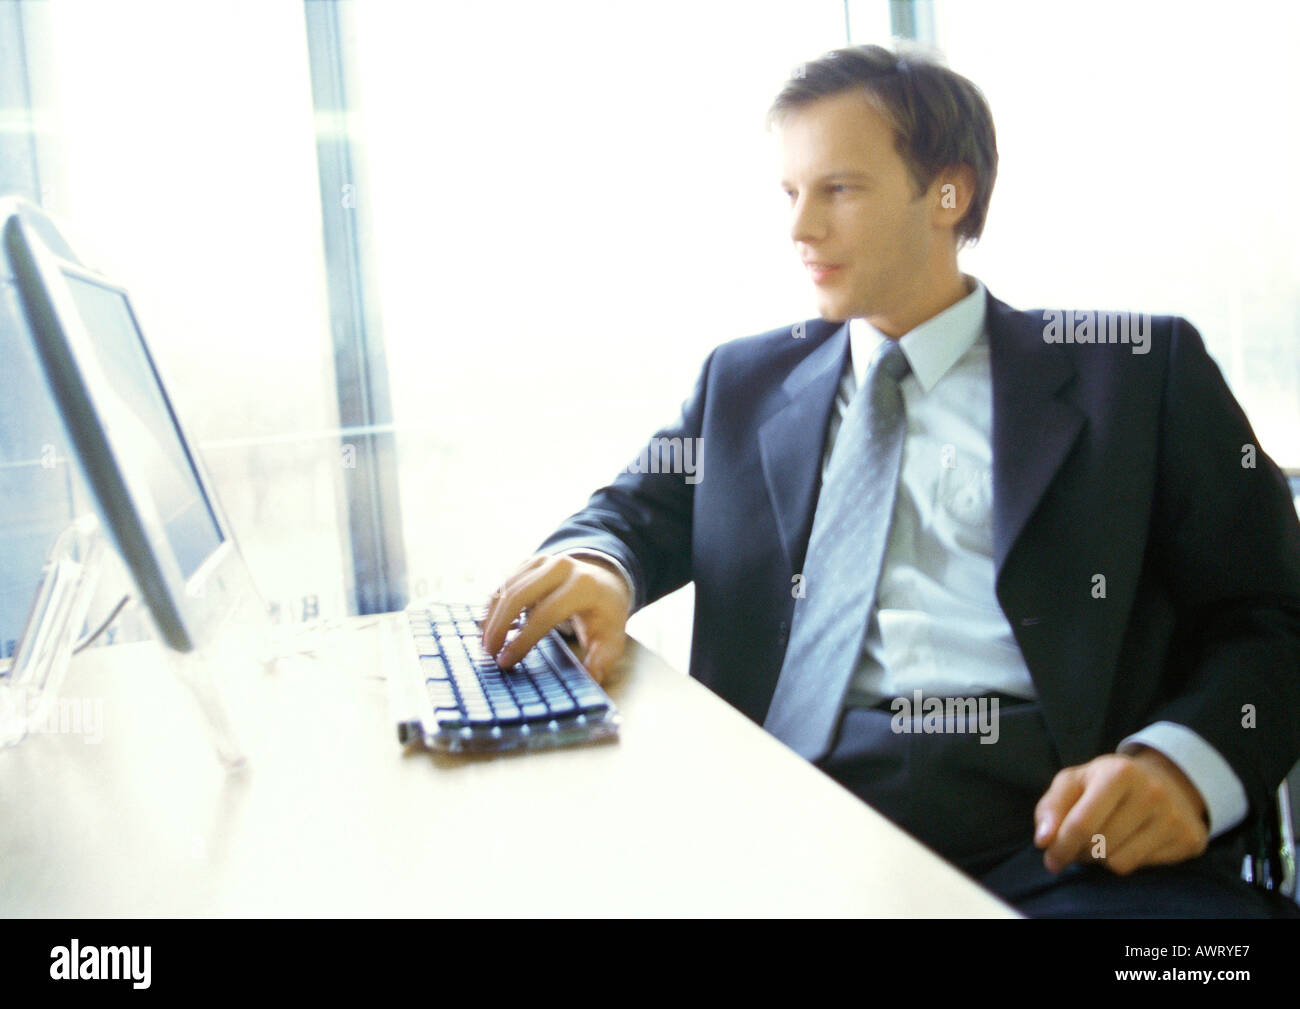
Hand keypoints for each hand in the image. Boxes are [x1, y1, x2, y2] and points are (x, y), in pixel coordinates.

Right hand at [480, 554, 631, 682]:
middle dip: (499, 626)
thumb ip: (603, 659)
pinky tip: (490, 627)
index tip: (506, 661)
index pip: (546, 613)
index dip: (524, 639)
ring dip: (492, 616)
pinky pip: (504, 583)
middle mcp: (562, 567)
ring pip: (507, 587)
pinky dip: (493, 605)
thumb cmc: (605, 615)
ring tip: (486, 644)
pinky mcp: (530, 562)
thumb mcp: (613, 638)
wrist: (604, 582)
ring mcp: (544, 561)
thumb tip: (592, 678)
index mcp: (584, 585)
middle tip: (489, 653)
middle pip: (519, 595)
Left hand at [1033, 746, 1208, 875]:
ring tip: (1102, 841)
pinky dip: (1127, 859)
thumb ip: (1051, 807)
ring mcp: (1173, 817)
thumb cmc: (1106, 783)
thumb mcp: (1074, 782)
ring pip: (1119, 863)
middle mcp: (1151, 793)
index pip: (1081, 824)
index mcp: (1118, 773)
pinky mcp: (1188, 839)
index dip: (1061, 847)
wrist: (1163, 780)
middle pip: (1099, 847)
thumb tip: (1043, 840)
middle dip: (1080, 852)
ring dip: (1102, 859)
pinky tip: (1129, 842)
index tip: (1050, 859)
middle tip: (1078, 845)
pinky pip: (1142, 867)